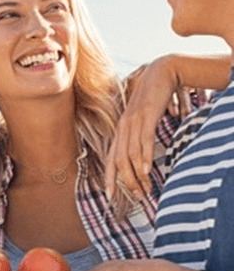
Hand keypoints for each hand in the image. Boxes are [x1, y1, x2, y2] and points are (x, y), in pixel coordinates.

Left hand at [108, 60, 174, 199]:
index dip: (109, 178)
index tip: (110, 195)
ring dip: (137, 174)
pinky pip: (144, 140)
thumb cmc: (152, 98)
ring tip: (145, 190)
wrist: (160, 73)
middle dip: (126, 182)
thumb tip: (141, 155)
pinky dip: (145, 156)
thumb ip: (138, 135)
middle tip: (137, 198)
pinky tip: (146, 170)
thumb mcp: (141, 118)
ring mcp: (134, 121)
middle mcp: (123, 127)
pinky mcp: (147, 116)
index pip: (111, 158)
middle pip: (119, 160)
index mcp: (120, 129)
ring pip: (131, 154)